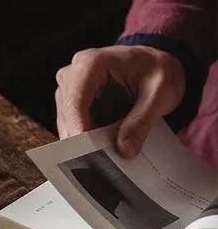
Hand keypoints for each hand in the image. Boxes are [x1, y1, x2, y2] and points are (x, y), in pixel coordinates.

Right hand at [55, 45, 184, 157]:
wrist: (153, 63)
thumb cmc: (156, 69)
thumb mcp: (161, 92)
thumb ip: (142, 120)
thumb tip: (125, 149)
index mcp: (91, 63)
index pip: (76, 99)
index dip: (78, 127)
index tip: (85, 152)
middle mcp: (72, 75)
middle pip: (68, 115)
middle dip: (81, 141)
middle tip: (99, 165)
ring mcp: (69, 91)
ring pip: (67, 125)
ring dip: (83, 144)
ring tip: (103, 162)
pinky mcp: (72, 105)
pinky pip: (73, 128)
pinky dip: (86, 142)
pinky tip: (101, 153)